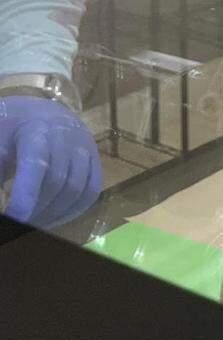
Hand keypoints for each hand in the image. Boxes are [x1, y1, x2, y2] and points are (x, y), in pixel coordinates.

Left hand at [0, 96, 101, 226]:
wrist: (37, 114)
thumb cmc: (11, 131)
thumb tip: (3, 206)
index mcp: (36, 128)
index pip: (36, 163)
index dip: (26, 196)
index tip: (12, 218)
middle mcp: (67, 135)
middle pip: (57, 181)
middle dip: (36, 210)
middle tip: (18, 225)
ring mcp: (85, 146)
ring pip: (76, 189)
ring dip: (53, 214)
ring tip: (32, 224)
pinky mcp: (95, 159)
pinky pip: (91, 192)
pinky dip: (73, 211)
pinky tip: (53, 219)